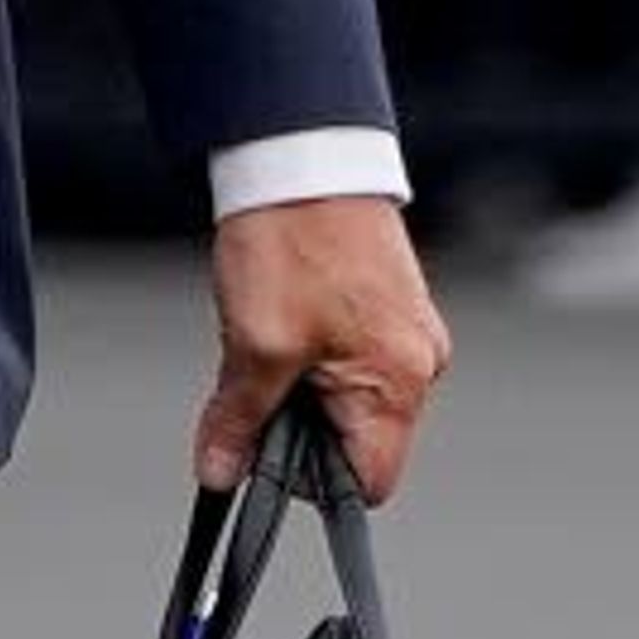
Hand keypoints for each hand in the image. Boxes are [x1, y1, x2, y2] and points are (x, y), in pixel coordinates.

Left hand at [195, 196, 450, 506]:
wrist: (300, 154)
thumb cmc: (292, 238)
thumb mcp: (254, 343)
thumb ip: (240, 421)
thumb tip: (220, 473)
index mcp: (400, 380)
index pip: (371, 482)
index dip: (312, 484)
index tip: (267, 453)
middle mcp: (418, 361)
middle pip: (358, 443)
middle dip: (300, 429)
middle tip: (256, 385)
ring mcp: (406, 331)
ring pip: (348, 400)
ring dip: (300, 390)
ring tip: (267, 341)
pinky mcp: (387, 305)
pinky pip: (350, 360)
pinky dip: (310, 356)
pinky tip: (282, 320)